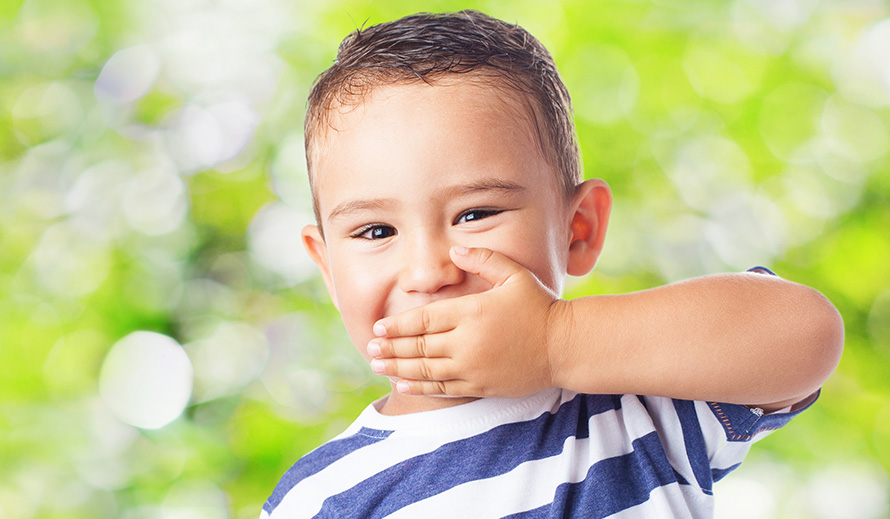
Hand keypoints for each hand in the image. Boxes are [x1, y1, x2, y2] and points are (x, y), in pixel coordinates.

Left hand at [367, 246, 570, 397]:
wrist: (565, 346)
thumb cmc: (540, 307)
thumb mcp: (514, 275)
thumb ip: (483, 259)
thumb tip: (454, 251)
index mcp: (471, 313)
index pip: (423, 320)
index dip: (398, 326)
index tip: (380, 328)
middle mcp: (467, 342)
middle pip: (418, 347)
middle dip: (390, 348)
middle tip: (370, 347)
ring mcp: (473, 368)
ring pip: (426, 370)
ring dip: (398, 369)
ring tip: (378, 365)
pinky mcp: (481, 386)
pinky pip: (443, 388)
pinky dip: (421, 386)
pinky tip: (404, 384)